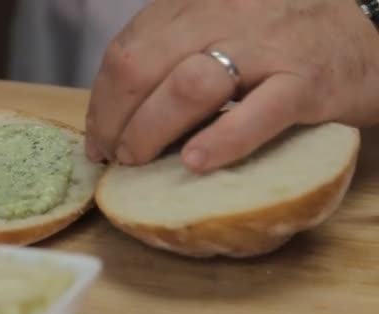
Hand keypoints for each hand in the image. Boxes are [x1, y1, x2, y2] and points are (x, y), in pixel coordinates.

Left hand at [85, 0, 378, 172]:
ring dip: (150, 131)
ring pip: (189, 86)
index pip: (125, 51)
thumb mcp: (214, 25)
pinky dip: (222, 139)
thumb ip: (168, 51)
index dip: (102, 102)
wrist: (362, 25)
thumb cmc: (275, 35)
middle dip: (114, 120)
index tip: (98, 137)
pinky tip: (196, 162)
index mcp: (191, 5)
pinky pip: (259, 111)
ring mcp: (265, 47)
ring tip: (139, 162)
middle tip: (114, 156)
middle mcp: (221, 16)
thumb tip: (116, 111)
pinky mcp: (305, 80)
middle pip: (143, 67)